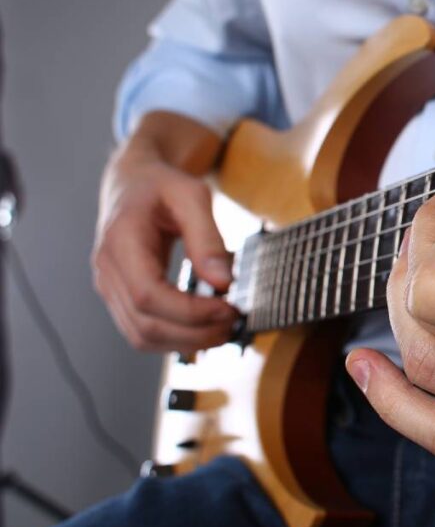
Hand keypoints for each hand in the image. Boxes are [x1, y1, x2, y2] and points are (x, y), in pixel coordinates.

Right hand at [92, 113, 236, 352]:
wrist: (133, 183)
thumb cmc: (162, 186)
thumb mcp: (192, 196)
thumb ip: (208, 238)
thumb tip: (224, 282)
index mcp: (121, 242)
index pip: (148, 295)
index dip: (190, 311)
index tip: (229, 308)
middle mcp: (108, 271)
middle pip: (145, 324)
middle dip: (195, 333)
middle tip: (234, 322)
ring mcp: (109, 288)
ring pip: (142, 336)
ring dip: (187, 342)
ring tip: (224, 329)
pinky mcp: (120, 297)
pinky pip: (142, 332)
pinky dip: (175, 339)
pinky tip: (204, 329)